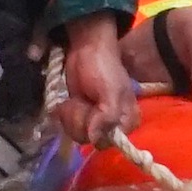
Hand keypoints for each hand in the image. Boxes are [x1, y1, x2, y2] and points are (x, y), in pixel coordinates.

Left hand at [47, 16, 136, 150]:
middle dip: (81, 120)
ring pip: (77, 134)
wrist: (86, 49)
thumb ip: (108, 116)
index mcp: (127, 120)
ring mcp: (93, 121)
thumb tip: (94, 139)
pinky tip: (68, 102)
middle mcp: (112, 125)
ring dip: (71, 116)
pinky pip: (68, 127)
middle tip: (82, 101)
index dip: (98, 129)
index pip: (110, 141)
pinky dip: (64, 114)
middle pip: (91, 140)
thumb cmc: (103, 67)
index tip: (94, 111)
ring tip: (74, 100)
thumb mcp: (111, 91)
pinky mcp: (78, 116)